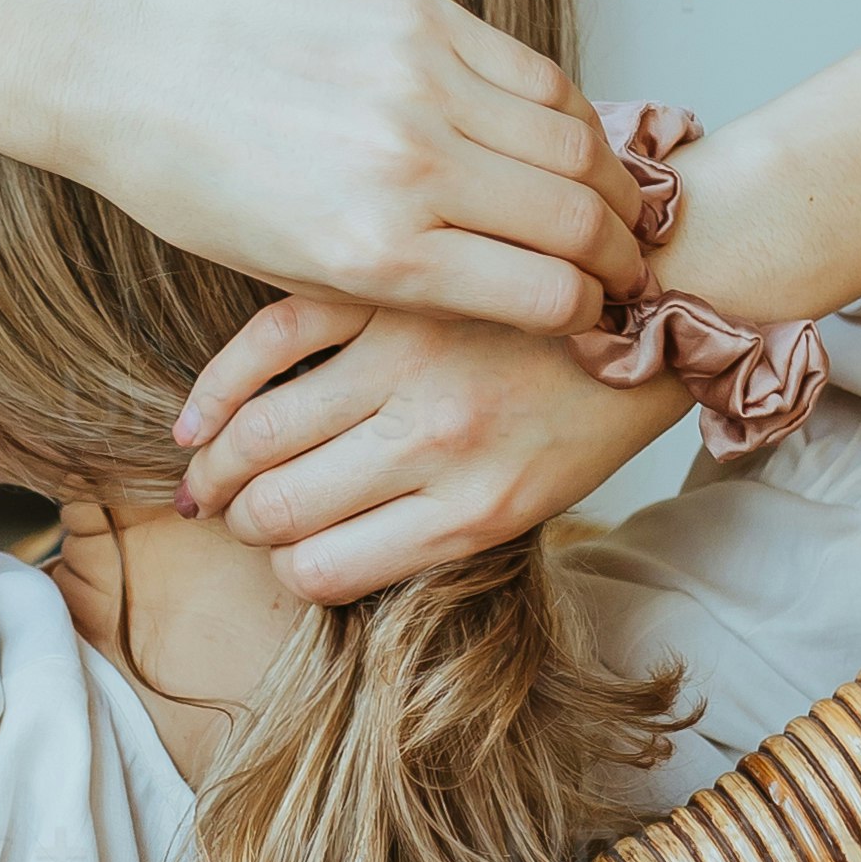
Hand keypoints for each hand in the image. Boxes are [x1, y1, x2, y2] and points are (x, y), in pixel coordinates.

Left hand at [61, 0, 644, 334]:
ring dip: (610, 178)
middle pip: (576, 219)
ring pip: (573, 140)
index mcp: (375, 256)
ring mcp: (420, 85)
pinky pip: (533, 73)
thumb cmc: (197, 190)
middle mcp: (409, 171)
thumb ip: (405, 284)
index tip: (597, 313)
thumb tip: (510, 290)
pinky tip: (564, 137)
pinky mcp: (419, 18)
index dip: (589, 310)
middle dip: (618, 250)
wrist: (129, 71)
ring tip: (609, 201)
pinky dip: (568, 111)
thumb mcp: (297, 274)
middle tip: (627, 262)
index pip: (543, 295)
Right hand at [173, 295, 688, 602]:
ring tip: (208, 478)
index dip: (288, 571)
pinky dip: (219, 387)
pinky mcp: (387, 293)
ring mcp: (404, 360)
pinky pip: (270, 342)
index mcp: (473, 511)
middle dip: (242, 522)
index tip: (283, 558)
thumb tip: (334, 554)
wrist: (662, 290)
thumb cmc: (597, 406)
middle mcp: (433, 443)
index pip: (324, 571)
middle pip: (280, 507)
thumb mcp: (539, 499)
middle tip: (232, 517)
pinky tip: (198, 420)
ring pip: (261, 433)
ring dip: (218, 467)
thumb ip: (441, 528)